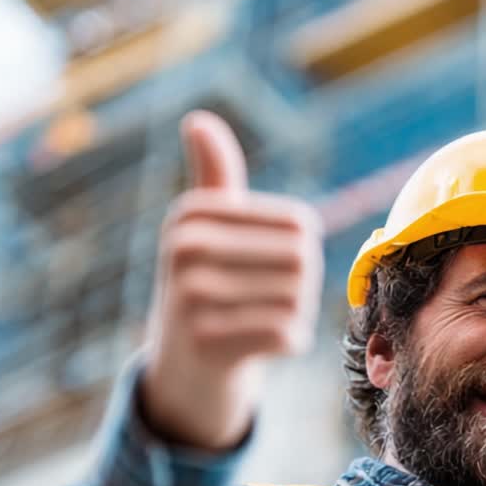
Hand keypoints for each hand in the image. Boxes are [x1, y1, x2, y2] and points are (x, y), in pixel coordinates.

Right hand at [141, 111, 323, 449]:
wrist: (182, 366)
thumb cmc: (206, 284)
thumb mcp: (205, 227)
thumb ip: (214, 174)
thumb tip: (197, 119)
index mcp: (191, 213)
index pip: (300, 224)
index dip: (302, 250)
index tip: (266, 266)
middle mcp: (184, 249)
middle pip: (302, 261)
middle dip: (302, 286)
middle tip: (269, 300)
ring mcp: (191, 297)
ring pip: (298, 300)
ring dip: (297, 315)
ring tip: (262, 320)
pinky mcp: (208, 344)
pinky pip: (289, 335)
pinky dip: (290, 342)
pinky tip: (263, 344)